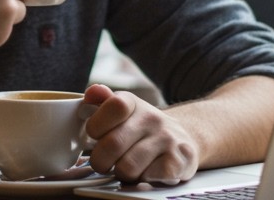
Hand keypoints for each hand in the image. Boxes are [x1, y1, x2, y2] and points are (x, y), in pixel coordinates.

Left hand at [82, 83, 200, 185]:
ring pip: (127, 167)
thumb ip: (102, 102)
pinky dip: (141, 181)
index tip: (96, 136)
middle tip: (103, 163)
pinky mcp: (178, 162)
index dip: (97, 126)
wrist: (182, 141)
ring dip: (121, 173)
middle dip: (101, 161)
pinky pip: (146, 179)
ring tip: (127, 167)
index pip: (115, 106)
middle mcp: (153, 118)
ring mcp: (167, 140)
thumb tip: (91, 92)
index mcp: (133, 103)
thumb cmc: (143, 129)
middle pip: (113, 144)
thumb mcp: (123, 112)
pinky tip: (145, 172)